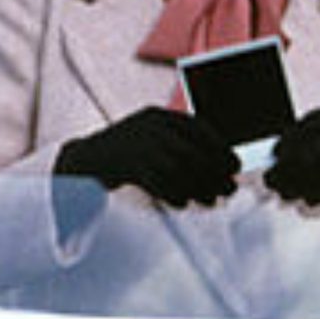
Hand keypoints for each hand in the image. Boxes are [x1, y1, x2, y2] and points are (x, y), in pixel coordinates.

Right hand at [57, 108, 239, 206]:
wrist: (84, 161)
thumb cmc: (127, 154)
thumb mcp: (153, 140)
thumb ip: (179, 146)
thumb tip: (219, 166)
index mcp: (157, 115)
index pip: (197, 127)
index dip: (220, 147)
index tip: (236, 166)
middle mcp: (147, 126)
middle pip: (189, 151)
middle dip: (213, 172)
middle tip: (230, 189)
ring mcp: (134, 144)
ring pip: (175, 169)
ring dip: (198, 187)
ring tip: (212, 201)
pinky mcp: (123, 165)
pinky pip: (156, 182)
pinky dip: (173, 194)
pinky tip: (184, 203)